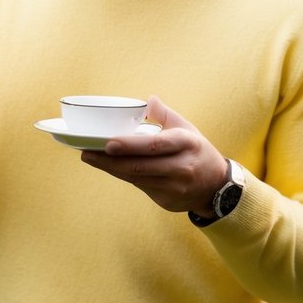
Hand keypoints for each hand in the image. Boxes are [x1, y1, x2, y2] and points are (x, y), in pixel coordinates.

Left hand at [81, 96, 228, 215]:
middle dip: (109, 160)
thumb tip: (148, 101)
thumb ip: (166, 115)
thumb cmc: (196, 151)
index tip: (108, 143)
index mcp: (186, 143)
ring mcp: (174, 186)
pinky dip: (122, 175)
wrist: (216, 186)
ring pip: (136, 177)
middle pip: (139, 165)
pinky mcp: (166, 200)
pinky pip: (139, 186)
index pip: (155, 145)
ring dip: (110, 168)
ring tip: (90, 157)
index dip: (130, 145)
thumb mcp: (187, 129)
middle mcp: (181, 166)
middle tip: (86, 151)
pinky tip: (109, 167)